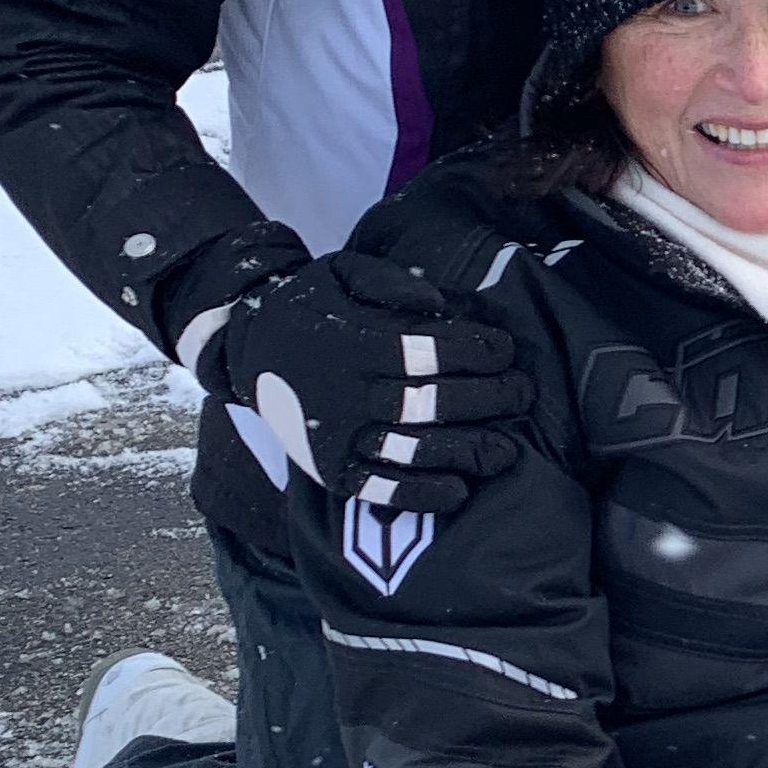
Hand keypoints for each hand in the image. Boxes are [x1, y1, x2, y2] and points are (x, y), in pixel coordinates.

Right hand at [179, 253, 530, 510]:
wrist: (245, 347)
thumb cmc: (309, 306)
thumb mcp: (340, 272)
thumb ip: (389, 282)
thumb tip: (440, 304)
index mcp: (349, 343)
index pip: (424, 351)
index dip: (473, 352)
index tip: (505, 350)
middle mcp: (343, 394)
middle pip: (428, 404)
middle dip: (486, 400)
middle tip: (522, 394)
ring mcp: (335, 438)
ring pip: (412, 451)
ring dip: (466, 453)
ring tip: (506, 451)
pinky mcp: (330, 472)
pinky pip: (380, 490)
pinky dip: (420, 495)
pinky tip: (458, 490)